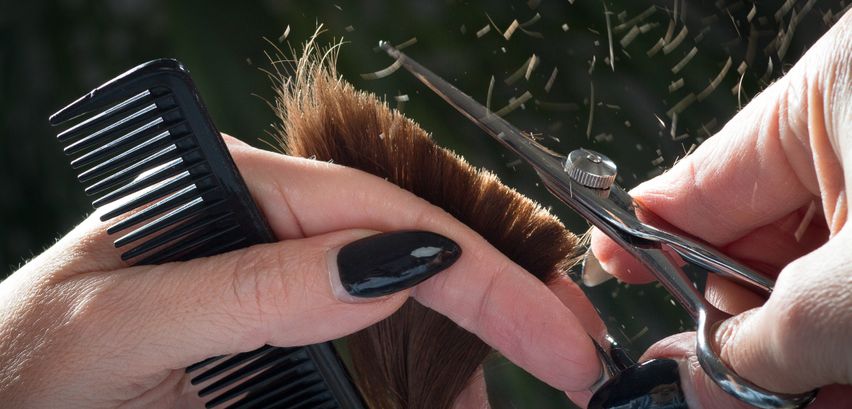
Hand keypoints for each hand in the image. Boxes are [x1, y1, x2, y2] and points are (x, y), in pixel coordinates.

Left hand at [0, 135, 604, 407]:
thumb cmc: (22, 361)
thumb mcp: (125, 323)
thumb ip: (251, 290)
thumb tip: (387, 266)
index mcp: (238, 194)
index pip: (386, 217)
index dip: (482, 276)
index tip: (554, 334)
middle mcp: (271, 227)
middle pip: (415, 247)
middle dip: (504, 299)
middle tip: (574, 354)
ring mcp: (281, 279)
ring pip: (406, 301)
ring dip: (469, 347)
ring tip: (525, 375)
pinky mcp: (282, 331)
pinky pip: (371, 344)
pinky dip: (423, 374)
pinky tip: (449, 394)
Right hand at [590, 13, 850, 408]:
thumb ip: (762, 338)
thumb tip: (694, 382)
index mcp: (834, 93)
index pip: (703, 179)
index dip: (646, 242)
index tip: (608, 282)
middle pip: (756, 243)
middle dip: (734, 325)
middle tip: (710, 383)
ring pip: (815, 281)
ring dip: (797, 355)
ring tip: (785, 400)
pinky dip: (844, 352)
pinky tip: (831, 392)